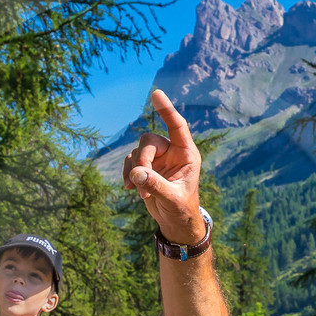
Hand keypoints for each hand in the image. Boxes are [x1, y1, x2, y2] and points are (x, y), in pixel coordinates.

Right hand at [121, 89, 204, 243]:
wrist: (175, 221)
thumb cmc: (181, 209)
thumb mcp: (172, 199)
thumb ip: (156, 185)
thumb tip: (136, 174)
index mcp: (187, 154)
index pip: (177, 126)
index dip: (167, 110)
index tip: (156, 94)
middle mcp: (172, 152)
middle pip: (149, 141)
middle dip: (142, 160)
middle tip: (140, 182)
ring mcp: (158, 159)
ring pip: (137, 152)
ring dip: (135, 172)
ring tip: (142, 194)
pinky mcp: (145, 167)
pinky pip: (130, 161)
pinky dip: (128, 174)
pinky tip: (130, 189)